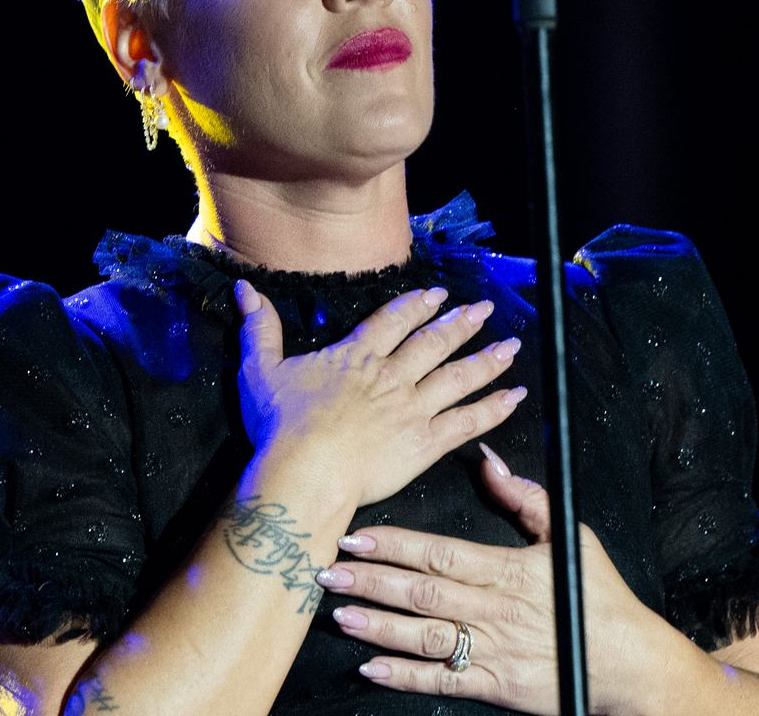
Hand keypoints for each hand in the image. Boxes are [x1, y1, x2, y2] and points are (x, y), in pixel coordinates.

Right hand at [236, 281, 527, 508]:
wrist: (305, 470)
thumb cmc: (280, 426)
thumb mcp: (261, 371)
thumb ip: (259, 329)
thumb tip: (245, 289)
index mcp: (356, 357)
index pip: (393, 322)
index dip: (417, 306)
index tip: (438, 295)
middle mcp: (391, 377)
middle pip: (434, 344)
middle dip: (462, 324)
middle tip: (486, 310)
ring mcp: (412, 409)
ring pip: (457, 378)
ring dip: (487, 361)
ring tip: (510, 347)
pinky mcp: (425, 444)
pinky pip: (466, 423)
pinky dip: (493, 410)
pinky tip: (513, 398)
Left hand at [315, 444, 672, 715]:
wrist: (630, 663)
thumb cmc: (598, 596)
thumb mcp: (568, 534)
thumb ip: (525, 497)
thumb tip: (488, 459)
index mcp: (509, 570)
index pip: (441, 553)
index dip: (396, 545)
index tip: (357, 537)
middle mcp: (496, 610)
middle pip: (423, 592)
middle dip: (372, 581)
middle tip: (328, 572)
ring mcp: (493, 651)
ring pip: (425, 636)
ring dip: (379, 626)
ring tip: (341, 614)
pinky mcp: (496, 686)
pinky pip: (443, 681)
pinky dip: (405, 676)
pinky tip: (371, 667)